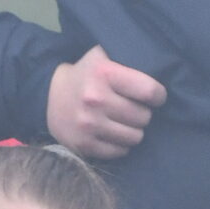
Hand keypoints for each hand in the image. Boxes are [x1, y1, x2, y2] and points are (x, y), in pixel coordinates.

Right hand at [46, 45, 165, 160]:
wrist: (48, 96)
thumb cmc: (85, 74)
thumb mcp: (103, 56)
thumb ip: (128, 58)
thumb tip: (161, 66)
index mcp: (103, 73)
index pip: (149, 91)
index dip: (158, 96)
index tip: (154, 96)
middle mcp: (95, 99)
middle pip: (143, 117)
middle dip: (143, 113)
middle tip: (134, 108)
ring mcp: (89, 125)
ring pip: (135, 137)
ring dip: (133, 130)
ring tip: (124, 122)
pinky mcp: (84, 145)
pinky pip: (119, 152)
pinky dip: (121, 145)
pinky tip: (113, 133)